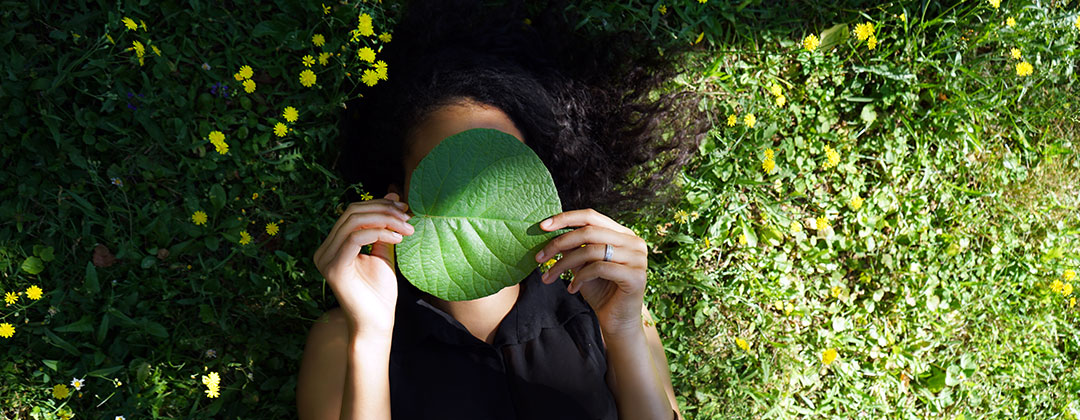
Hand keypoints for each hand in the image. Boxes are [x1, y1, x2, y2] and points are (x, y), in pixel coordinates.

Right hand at [312, 193, 414, 337]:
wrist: (376, 322)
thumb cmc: (379, 292)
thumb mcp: (384, 252)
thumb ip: (385, 226)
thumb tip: (393, 195)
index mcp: (333, 244)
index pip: (353, 212)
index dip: (379, 204)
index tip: (405, 207)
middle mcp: (324, 250)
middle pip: (352, 212)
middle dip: (383, 209)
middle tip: (408, 216)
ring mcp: (326, 258)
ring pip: (354, 222)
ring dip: (385, 220)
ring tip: (407, 228)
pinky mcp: (334, 268)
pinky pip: (356, 238)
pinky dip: (380, 233)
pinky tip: (398, 239)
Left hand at [534, 209, 647, 336]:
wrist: (617, 322)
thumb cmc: (601, 292)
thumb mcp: (583, 265)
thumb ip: (574, 247)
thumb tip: (550, 230)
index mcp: (623, 234)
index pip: (592, 216)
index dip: (566, 218)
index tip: (543, 226)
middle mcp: (634, 242)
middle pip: (589, 231)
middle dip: (560, 243)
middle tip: (539, 257)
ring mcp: (637, 258)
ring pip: (592, 250)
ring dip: (564, 264)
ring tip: (549, 276)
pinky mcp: (635, 276)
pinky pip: (599, 268)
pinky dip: (580, 277)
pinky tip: (572, 288)